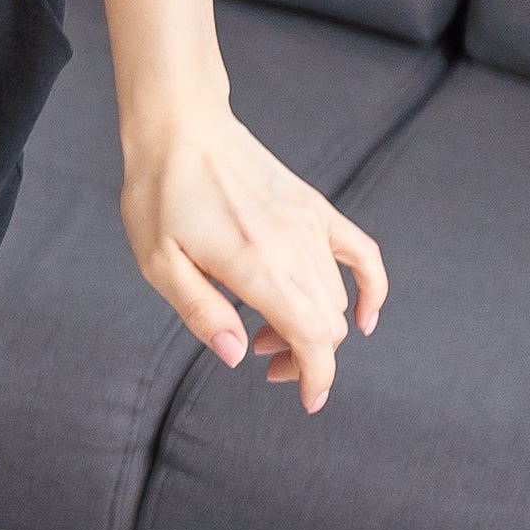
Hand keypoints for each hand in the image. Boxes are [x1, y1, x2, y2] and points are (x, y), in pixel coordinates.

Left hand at [123, 104, 390, 408]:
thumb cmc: (160, 195)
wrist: (181, 128)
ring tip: (261, 331)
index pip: (312, 337)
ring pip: (335, 298)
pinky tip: (363, 318)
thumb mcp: (158, 262)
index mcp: (255, 265)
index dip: (317, 377)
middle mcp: (293, 246)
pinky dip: (372, 290)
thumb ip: (200, 312)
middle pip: (325, 325)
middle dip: (302, 357)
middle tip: (259, 358)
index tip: (309, 401)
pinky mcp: (315, 208)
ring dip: (312, 329)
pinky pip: (362, 254)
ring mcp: (310, 225)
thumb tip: (235, 356)